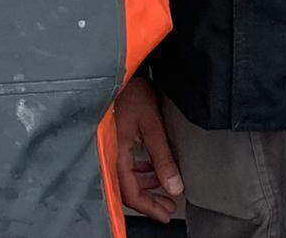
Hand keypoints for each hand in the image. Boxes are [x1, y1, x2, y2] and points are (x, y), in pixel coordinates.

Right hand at [113, 76, 182, 222]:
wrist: (117, 70)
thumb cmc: (132, 93)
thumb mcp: (151, 125)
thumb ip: (162, 157)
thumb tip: (176, 187)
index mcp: (116, 154)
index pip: (130, 192)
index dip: (148, 207)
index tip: (165, 214)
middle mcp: (109, 155)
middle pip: (127, 189)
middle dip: (149, 199)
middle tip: (168, 206)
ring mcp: (109, 147)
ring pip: (126, 177)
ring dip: (146, 184)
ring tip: (165, 186)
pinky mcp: (111, 139)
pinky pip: (124, 164)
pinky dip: (139, 170)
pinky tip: (152, 168)